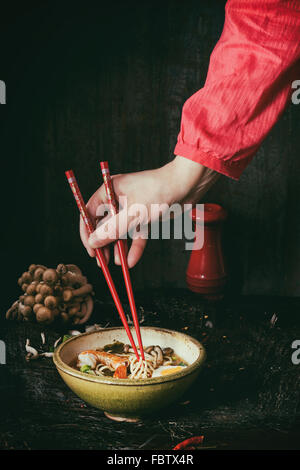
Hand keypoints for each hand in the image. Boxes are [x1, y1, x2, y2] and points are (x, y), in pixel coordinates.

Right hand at [80, 156, 218, 266]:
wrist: (188, 185)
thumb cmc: (159, 190)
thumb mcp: (133, 213)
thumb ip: (112, 229)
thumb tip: (93, 242)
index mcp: (109, 190)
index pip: (89, 212)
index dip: (87, 231)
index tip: (90, 249)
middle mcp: (119, 198)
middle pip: (104, 223)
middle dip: (103, 243)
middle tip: (101, 261)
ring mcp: (133, 208)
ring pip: (121, 231)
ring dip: (118, 248)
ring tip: (116, 263)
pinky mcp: (146, 216)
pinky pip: (137, 234)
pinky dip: (134, 247)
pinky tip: (131, 261)